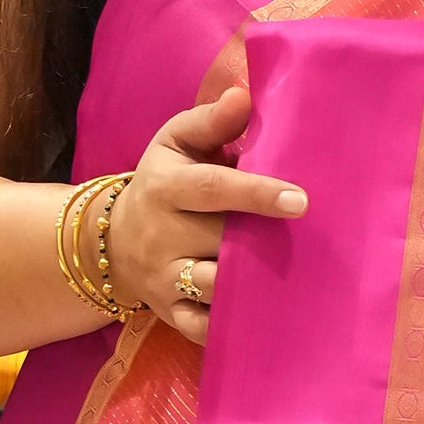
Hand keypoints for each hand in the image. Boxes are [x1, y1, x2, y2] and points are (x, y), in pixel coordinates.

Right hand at [104, 52, 304, 342]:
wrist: (111, 240)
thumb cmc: (161, 183)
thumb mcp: (174, 143)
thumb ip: (211, 122)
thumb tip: (245, 96)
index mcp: (165, 188)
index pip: (211, 189)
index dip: (255, 194)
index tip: (299, 200)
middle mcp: (161, 236)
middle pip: (218, 241)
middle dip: (262, 241)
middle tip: (312, 241)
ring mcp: (164, 279)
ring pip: (210, 287)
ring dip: (250, 284)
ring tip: (293, 276)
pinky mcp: (170, 313)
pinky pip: (202, 327)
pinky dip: (230, 325)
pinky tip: (265, 314)